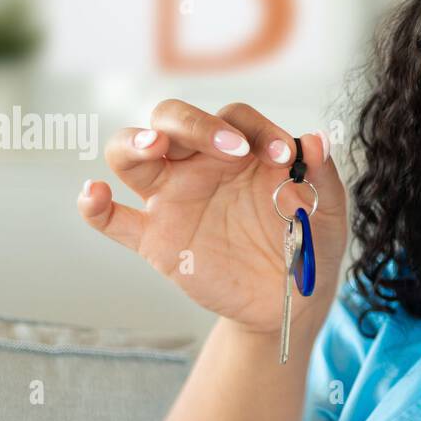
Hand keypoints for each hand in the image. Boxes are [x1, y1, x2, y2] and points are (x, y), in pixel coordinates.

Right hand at [77, 99, 346, 335]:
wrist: (291, 302)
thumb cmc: (308, 245)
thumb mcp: (327, 214)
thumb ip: (323, 177)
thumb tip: (317, 140)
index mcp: (240, 151)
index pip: (235, 118)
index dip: (257, 129)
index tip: (284, 156)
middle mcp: (198, 165)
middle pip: (171, 118)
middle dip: (195, 124)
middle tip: (230, 148)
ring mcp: (171, 199)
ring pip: (129, 153)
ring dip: (135, 142)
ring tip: (154, 147)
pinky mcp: (153, 239)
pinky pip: (111, 219)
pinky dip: (93, 205)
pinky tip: (94, 194)